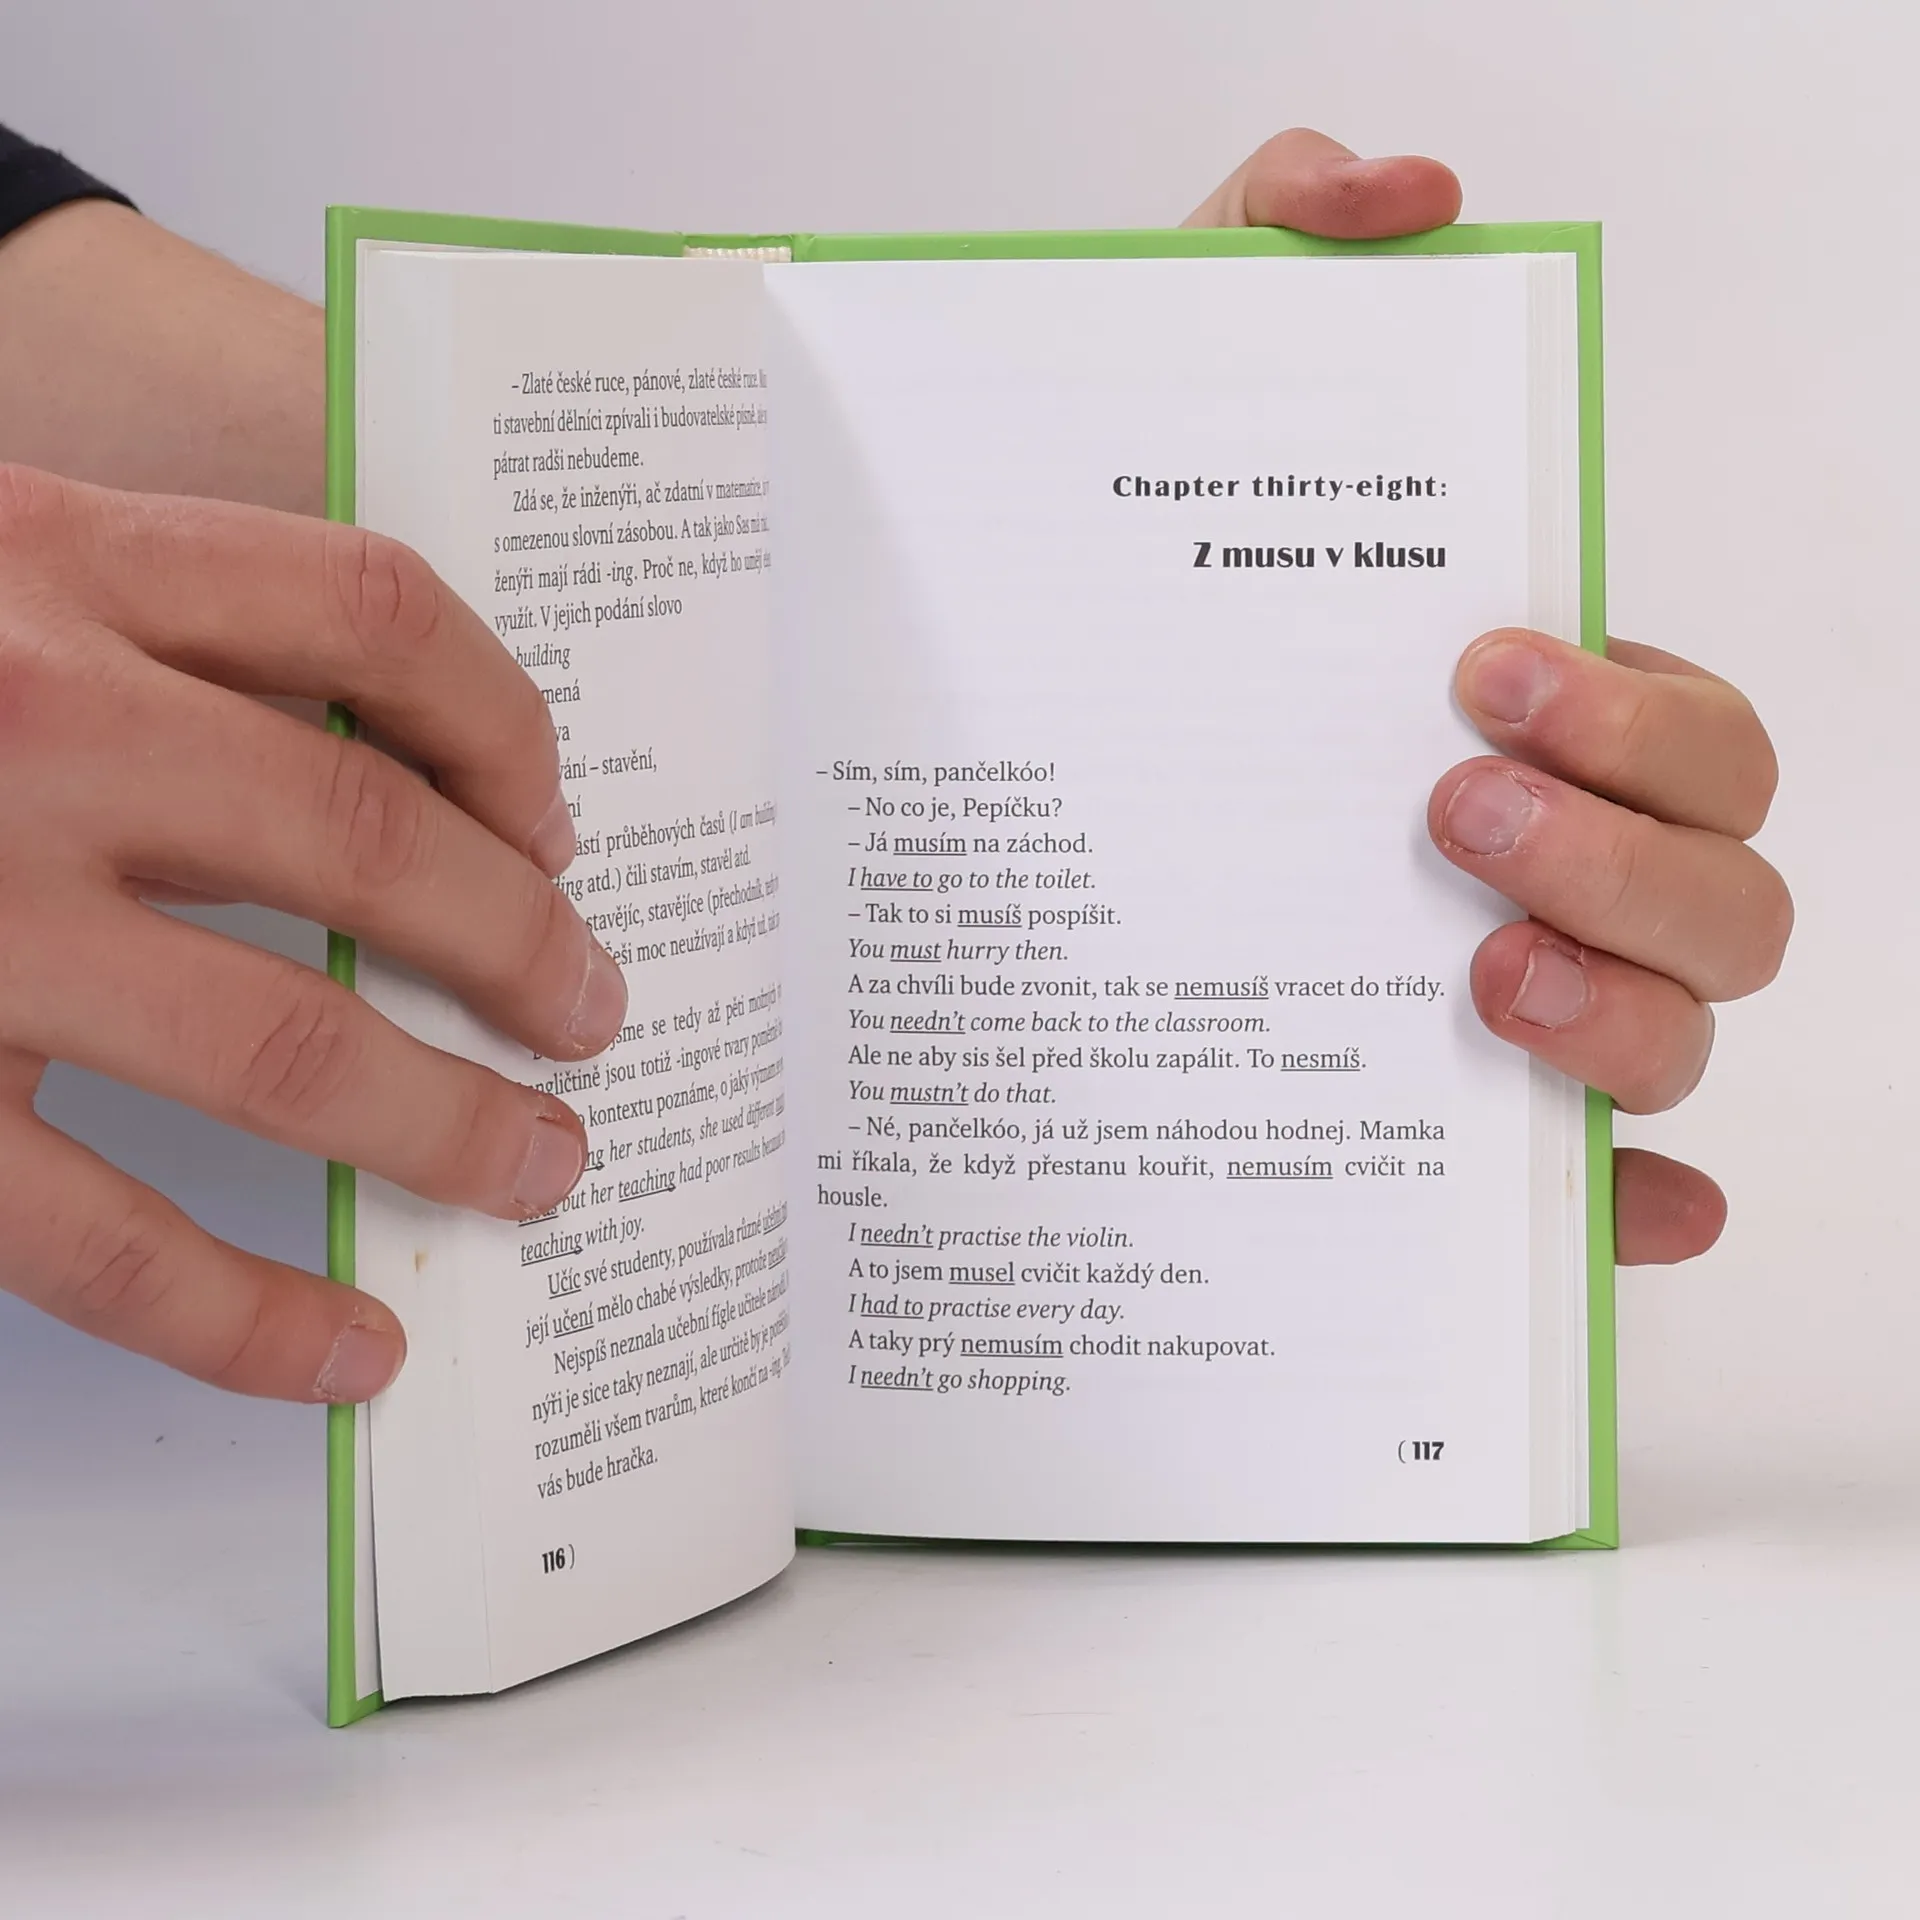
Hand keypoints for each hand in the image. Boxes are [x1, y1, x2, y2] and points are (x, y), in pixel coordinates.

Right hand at [0, 467, 622, 1399]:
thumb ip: (148, 620)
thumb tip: (380, 757)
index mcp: (53, 565)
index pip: (376, 611)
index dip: (508, 724)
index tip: (558, 822)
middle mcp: (26, 728)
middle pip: (370, 839)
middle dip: (521, 945)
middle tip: (594, 1015)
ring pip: (280, 1042)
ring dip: (442, 1123)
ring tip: (538, 1170)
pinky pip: (99, 1240)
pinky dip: (245, 1314)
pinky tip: (347, 1349)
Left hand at [1188, 131, 1790, 1261]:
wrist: (963, 776)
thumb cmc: (1111, 622)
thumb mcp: (1161, 420)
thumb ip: (1276, 251)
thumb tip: (1406, 194)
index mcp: (1533, 731)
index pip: (1693, 731)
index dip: (1635, 716)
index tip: (1473, 670)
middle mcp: (1553, 874)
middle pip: (1729, 890)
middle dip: (1628, 849)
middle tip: (1445, 811)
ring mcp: (1514, 1017)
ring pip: (1684, 1041)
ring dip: (1629, 1020)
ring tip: (1477, 977)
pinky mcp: (1450, 1151)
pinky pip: (1589, 1209)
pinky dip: (1623, 1214)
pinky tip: (1609, 1215)